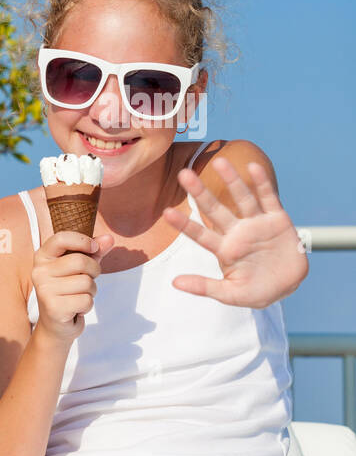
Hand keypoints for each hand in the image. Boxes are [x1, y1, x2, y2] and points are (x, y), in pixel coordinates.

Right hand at [30, 230, 114, 343]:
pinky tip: (76, 308)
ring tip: (78, 296)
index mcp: (43, 257)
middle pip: (80, 261)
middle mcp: (39, 272)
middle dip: (94, 271)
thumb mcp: (80, 268)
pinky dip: (87, 305)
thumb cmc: (68, 291)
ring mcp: (44, 290)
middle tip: (87, 279)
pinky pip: (86, 300)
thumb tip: (109, 239)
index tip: (94, 248)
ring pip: (86, 282)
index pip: (61, 238)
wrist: (56, 324)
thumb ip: (94, 252)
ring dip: (91, 291)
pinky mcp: (53, 308)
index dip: (82, 240)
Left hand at [164, 157, 307, 307]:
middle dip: (201, 193)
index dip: (184, 224)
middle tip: (183, 174)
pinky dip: (262, 184)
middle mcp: (237, 232)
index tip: (166, 212)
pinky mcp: (278, 220)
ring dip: (232, 180)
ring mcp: (257, 224)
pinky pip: (269, 199)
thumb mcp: (230, 294)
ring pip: (242, 198)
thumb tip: (174, 282)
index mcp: (224, 249)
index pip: (199, 234)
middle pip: (216, 210)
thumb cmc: (256, 292)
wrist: (289, 286)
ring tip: (220, 161)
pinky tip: (253, 167)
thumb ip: (204, 287)